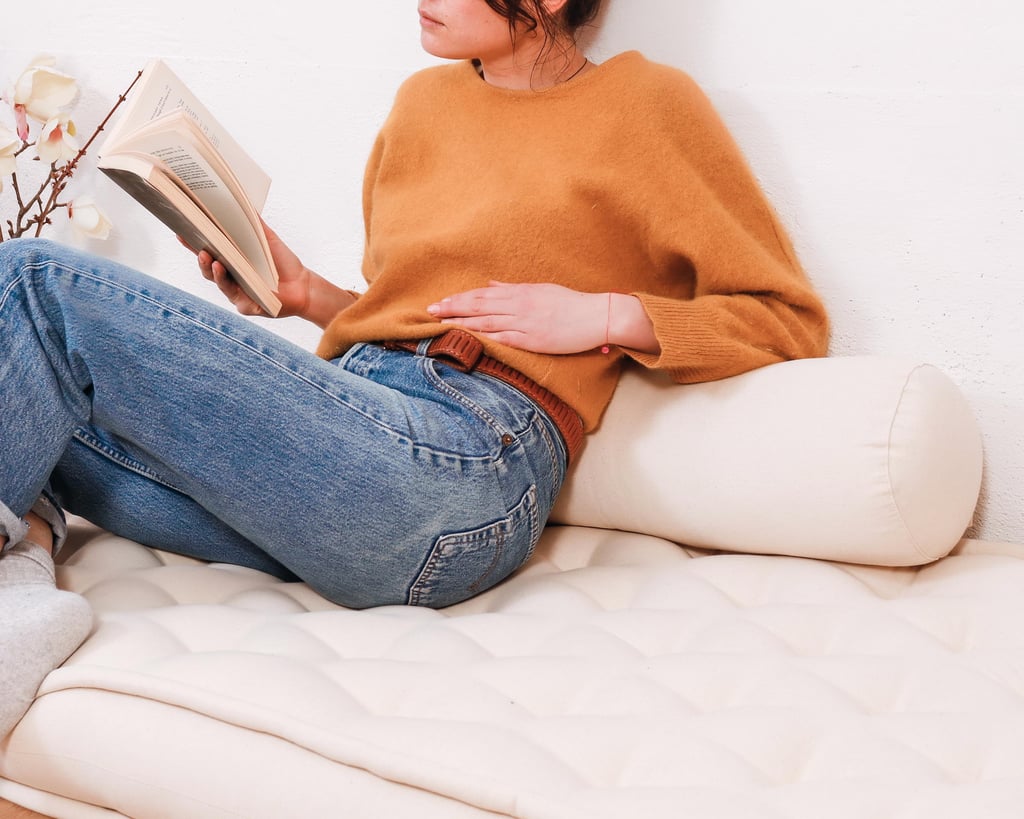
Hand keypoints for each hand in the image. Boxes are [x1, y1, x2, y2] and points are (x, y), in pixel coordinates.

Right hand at [184, 220, 311, 318]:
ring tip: (205, 254)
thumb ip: (254, 223)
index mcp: (233, 261)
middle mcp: (230, 277)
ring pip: (216, 279)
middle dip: (196, 251)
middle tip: (188, 237)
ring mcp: (236, 292)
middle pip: (206, 265)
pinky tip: (220, 269)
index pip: (209, 249)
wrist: (303, 286)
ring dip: (208, 266)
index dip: (193, 241)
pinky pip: (232, 293)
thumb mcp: (267, 240)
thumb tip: (241, 200)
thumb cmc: (283, 263)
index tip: (180, 228)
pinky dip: (224, 281)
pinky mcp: (245, 305)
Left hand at [427, 281, 608, 354]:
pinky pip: (503, 337)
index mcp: (520, 293)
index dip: (459, 299)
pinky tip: (467, 338)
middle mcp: (519, 305)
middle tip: (430, 311)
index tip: (440, 302)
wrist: (596, 316)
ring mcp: (525, 323)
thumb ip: (513, 289)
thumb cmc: (570, 303)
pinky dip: (483, 336)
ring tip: (440, 324)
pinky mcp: (533, 339)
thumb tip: (491, 284)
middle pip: (478, 305)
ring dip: (461, 322)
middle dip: (452, 308)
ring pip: (486, 321)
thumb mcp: (540, 290)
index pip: (482, 295)